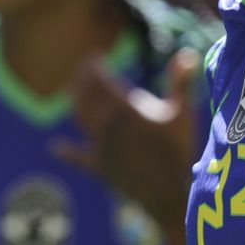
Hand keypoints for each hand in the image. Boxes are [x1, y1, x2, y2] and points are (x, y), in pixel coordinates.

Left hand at [54, 49, 201, 228]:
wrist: (167, 191)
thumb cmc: (178, 150)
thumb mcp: (182, 113)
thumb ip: (181, 81)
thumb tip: (189, 53)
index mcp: (124, 108)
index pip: (100, 81)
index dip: (93, 67)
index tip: (93, 57)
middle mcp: (106, 125)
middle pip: (85, 97)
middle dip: (81, 81)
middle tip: (82, 70)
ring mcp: (100, 146)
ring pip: (80, 119)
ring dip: (76, 103)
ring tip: (74, 94)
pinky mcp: (99, 167)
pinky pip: (78, 158)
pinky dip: (67, 152)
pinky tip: (56, 148)